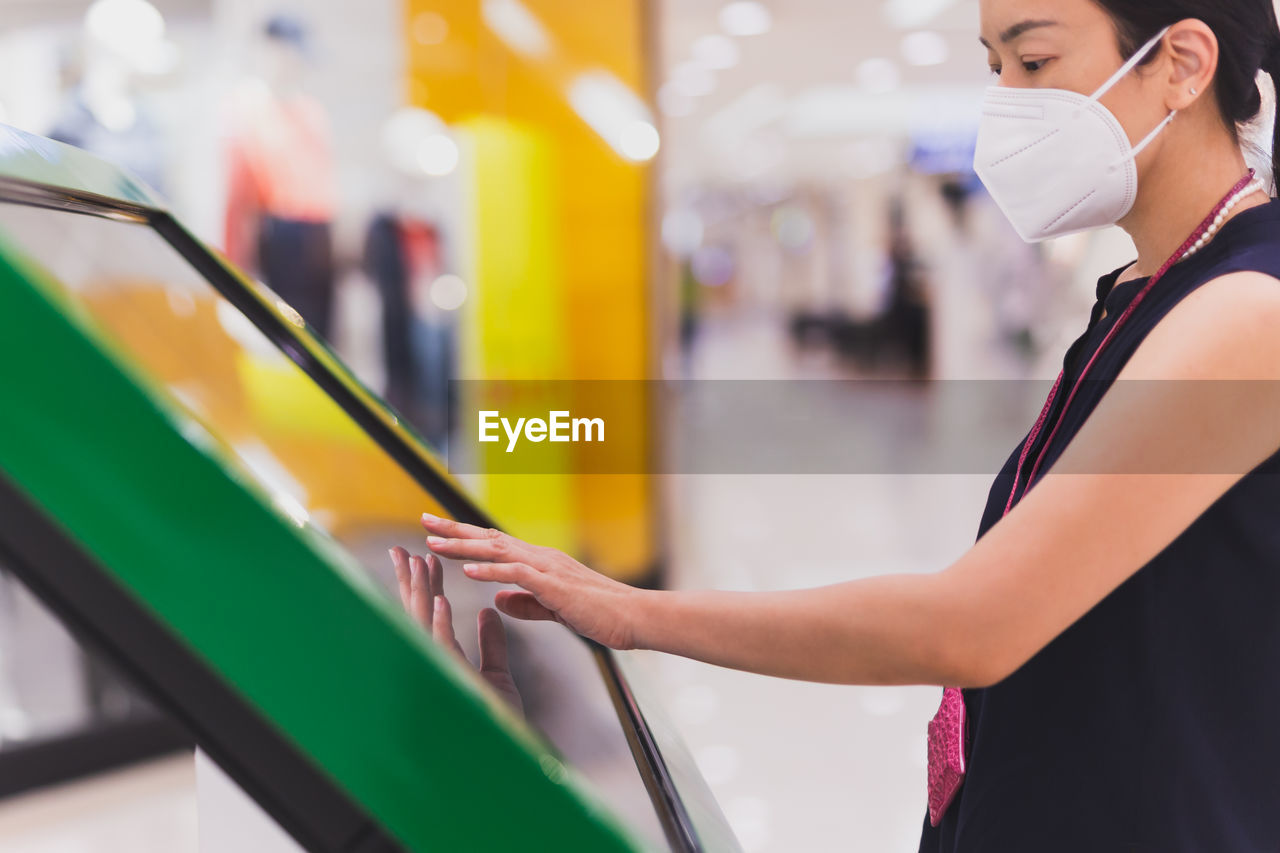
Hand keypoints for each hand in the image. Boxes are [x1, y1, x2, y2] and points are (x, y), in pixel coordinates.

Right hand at [388, 546, 523, 714]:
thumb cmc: (498, 721)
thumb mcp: (497, 676)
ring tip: (419, 562)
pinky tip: (440, 600)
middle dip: (411, 582)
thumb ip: (492, 644)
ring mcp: (441, 673)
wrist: (510, 754)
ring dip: (421, 593)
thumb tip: (487, 614)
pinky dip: (438, 624)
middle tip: (404, 549)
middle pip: (420, 615)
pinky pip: (441, 649)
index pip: (433, 615)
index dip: (428, 585)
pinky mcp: (450, 683)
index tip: (426, 557)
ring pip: (424, 626)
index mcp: (448, 659)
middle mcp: (438, 664)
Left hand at [420, 514, 641, 650]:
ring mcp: (547, 569)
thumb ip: (527, 603)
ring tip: (435, 543)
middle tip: (424, 521)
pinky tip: (469, 571)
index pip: (495, 546)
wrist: (634, 617)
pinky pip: (518, 575)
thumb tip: (499, 600)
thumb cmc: (600, 614)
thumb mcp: (554, 609)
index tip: (437, 533)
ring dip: (464, 547)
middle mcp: (540, 559)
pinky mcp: (554, 586)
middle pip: (490, 540)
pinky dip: (492, 571)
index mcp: (540, 564)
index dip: (465, 539)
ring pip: (498, 552)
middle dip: (455, 531)